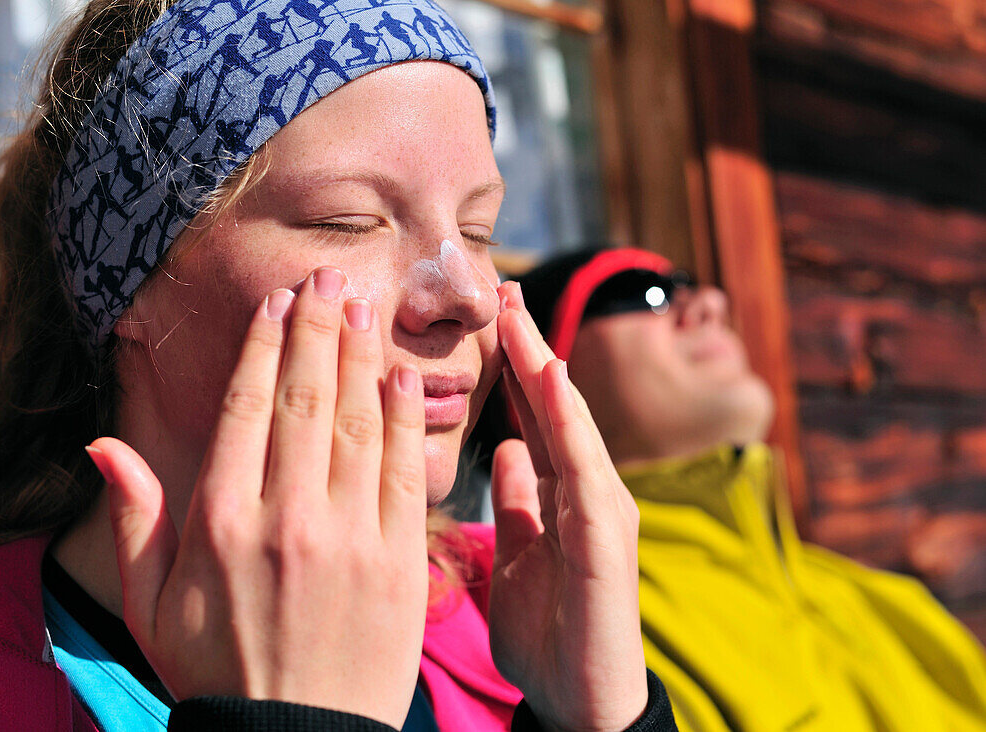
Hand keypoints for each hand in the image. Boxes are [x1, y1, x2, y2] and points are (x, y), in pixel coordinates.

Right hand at [86, 268, 427, 727]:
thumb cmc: (218, 671)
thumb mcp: (153, 605)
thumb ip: (137, 519)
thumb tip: (103, 445)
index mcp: (222, 524)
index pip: (247, 410)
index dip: (263, 348)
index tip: (276, 304)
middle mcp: (286, 520)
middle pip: (304, 400)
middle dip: (316, 330)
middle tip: (327, 279)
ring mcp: (350, 539)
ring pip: (357, 424)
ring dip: (360, 358)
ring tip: (363, 307)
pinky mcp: (401, 563)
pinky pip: (405, 474)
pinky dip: (403, 421)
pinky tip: (401, 377)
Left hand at [488, 280, 646, 730]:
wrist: (581, 702)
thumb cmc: (552, 631)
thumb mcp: (523, 552)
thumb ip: (522, 499)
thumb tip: (507, 450)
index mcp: (562, 494)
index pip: (536, 416)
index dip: (513, 365)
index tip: (488, 314)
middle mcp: (588, 492)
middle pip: (555, 407)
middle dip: (529, 346)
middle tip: (502, 287)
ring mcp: (603, 514)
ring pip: (572, 427)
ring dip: (547, 369)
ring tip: (522, 317)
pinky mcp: (607, 543)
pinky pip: (585, 473)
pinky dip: (570, 426)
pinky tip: (552, 384)